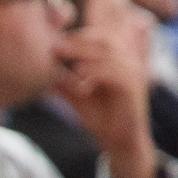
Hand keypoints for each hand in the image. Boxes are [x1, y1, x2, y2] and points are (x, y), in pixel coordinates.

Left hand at [52, 26, 155, 177]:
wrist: (120, 140)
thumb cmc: (100, 117)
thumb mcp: (77, 96)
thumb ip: (64, 81)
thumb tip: (44, 69)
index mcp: (117, 60)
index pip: (99, 36)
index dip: (77, 37)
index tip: (54, 44)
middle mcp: (128, 62)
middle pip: (103, 39)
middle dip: (78, 41)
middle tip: (55, 47)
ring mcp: (132, 73)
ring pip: (108, 52)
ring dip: (82, 51)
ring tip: (61, 54)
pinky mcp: (133, 87)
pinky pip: (114, 72)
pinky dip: (96, 70)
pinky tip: (79, 73)